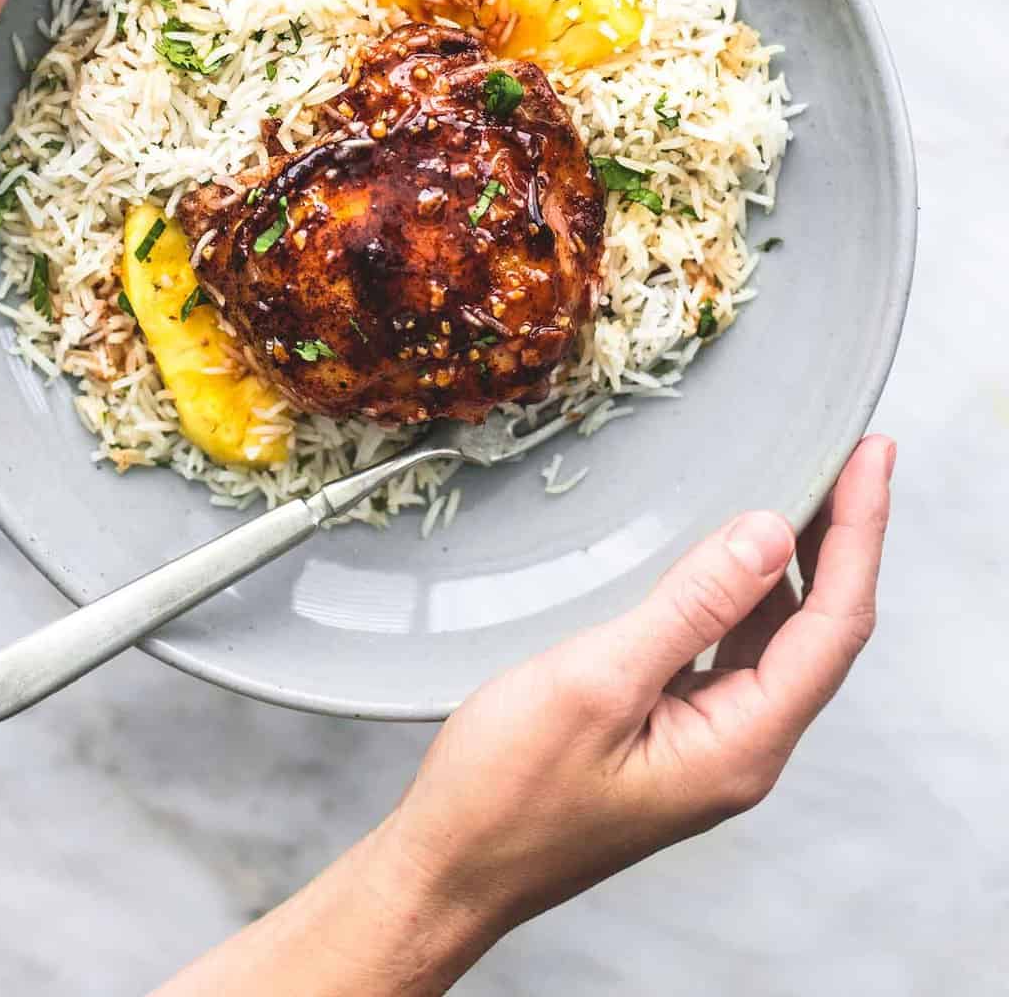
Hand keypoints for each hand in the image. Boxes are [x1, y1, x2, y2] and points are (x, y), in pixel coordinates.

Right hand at [156, 436, 893, 996]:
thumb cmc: (505, 790)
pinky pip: (732, 653)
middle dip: (842, 538)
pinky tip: (729, 556)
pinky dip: (744, 593)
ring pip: (778, 640)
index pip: (833, 624)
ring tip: (802, 484)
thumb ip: (689, 607)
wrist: (448, 868)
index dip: (860, 531)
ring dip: (796, 563)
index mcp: (740, 745)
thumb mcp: (596, 681)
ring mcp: (708, 746)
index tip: (872, 454)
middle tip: (850, 452)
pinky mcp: (671, 737)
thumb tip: (770, 534)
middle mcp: (741, 749)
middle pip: (820, 630)